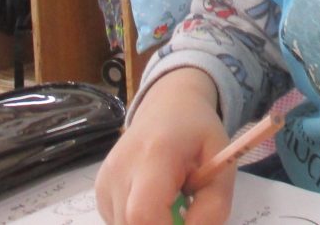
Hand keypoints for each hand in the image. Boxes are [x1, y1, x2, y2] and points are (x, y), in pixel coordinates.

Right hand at [95, 68, 233, 224]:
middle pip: (132, 224)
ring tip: (170, 203)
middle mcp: (121, 168)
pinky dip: (139, 221)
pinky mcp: (99, 190)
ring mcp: (105, 180)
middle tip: (184, 214)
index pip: (143, 212)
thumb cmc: (198, 132)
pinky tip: (154, 201)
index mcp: (155, 155)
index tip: (186, 224)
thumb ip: (214, 204)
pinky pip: (118, 221)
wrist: (168, 106)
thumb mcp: (220, 162)